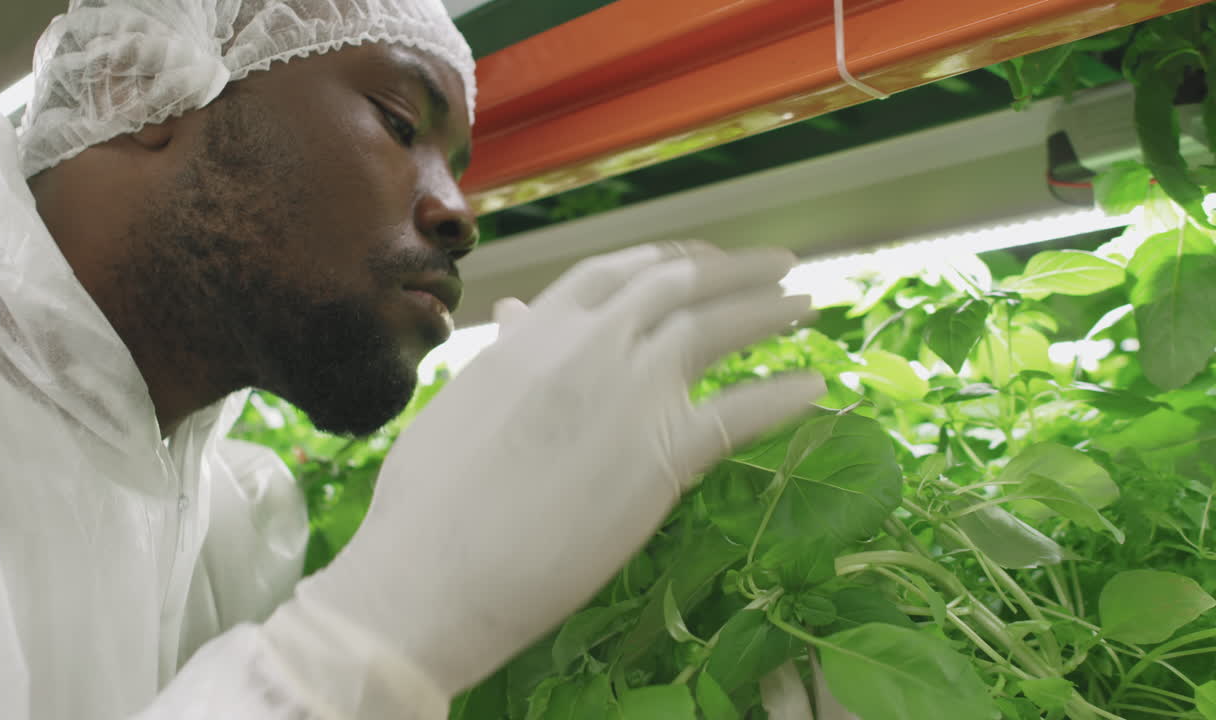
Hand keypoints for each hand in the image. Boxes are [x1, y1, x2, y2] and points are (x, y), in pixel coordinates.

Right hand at [280, 242, 823, 701]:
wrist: (433, 569)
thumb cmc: (426, 500)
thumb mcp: (464, 402)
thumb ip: (506, 355)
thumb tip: (517, 316)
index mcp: (537, 329)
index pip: (616, 272)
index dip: (666, 259)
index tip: (695, 260)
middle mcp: (590, 343)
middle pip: (679, 282)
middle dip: (733, 268)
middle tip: (773, 265)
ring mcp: (631, 392)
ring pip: (718, 328)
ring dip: (770, 308)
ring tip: (805, 301)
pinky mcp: (664, 454)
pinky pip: (742, 412)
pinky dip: (784, 395)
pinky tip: (814, 386)